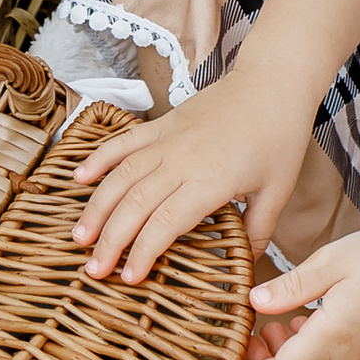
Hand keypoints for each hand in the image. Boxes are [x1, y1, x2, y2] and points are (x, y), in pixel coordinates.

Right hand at [68, 69, 312, 283]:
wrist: (273, 81)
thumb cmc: (279, 137)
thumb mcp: (278, 191)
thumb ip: (258, 232)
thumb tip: (247, 268)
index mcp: (211, 180)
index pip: (166, 222)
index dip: (143, 252)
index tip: (129, 278)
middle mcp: (182, 159)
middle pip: (135, 203)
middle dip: (111, 240)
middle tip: (94, 270)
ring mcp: (168, 138)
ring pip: (122, 175)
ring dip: (97, 206)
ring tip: (79, 236)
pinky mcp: (163, 122)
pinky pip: (125, 141)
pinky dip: (100, 158)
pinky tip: (79, 178)